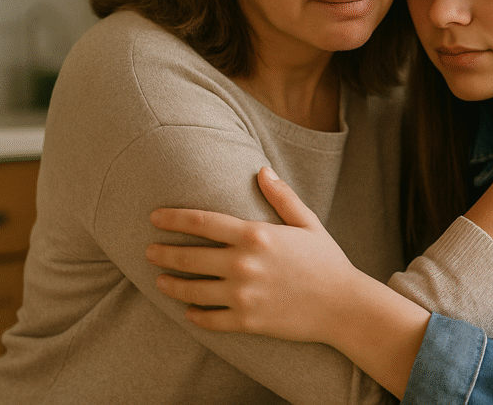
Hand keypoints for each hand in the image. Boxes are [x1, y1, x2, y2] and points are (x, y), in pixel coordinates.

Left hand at [146, 167, 356, 342]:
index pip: (202, 222)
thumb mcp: (307, 222)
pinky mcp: (246, 322)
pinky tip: (188, 311)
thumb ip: (281, 196)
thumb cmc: (327, 261)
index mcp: (256, 235)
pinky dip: (194, 316)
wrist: (344, 306)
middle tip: (149, 251)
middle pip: (188, 257)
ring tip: (161, 280)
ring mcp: (242, 295)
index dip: (174, 218)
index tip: (155, 217)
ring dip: (171, 285)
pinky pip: (209, 320)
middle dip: (163, 252)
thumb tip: (261, 170)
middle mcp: (243, 264)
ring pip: (191, 291)